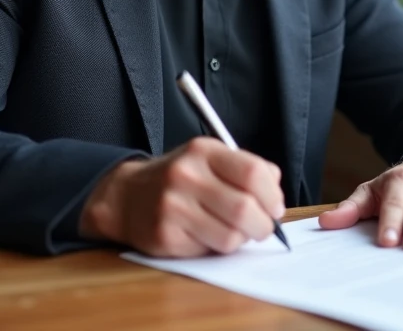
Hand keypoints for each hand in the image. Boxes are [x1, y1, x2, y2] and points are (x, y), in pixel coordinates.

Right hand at [79, 137, 284, 257]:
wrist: (127, 196)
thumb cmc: (180, 180)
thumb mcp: (209, 159)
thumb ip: (246, 169)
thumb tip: (276, 194)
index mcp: (203, 151)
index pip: (253, 172)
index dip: (272, 195)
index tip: (275, 207)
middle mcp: (186, 175)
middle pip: (244, 208)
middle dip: (263, 225)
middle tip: (262, 227)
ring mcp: (172, 206)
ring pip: (231, 236)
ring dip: (241, 239)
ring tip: (233, 231)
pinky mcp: (165, 236)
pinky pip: (209, 250)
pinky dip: (218, 248)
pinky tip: (207, 236)